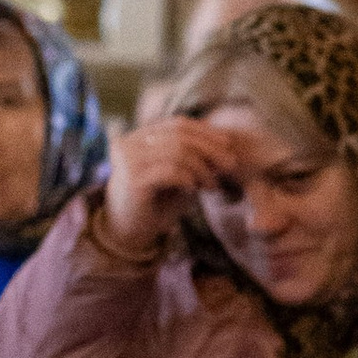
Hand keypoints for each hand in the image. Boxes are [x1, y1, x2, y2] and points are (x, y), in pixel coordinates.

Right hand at [95, 116, 242, 257]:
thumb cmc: (155, 204)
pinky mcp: (132, 179)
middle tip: (230, 164)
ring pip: (177, 152)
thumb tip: (224, 143)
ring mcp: (128, 160)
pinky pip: (171, 171)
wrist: (127, 233)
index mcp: (136, 137)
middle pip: (179, 136)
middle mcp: (128, 144)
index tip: (227, 144)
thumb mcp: (176, 175)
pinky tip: (195, 189)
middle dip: (209, 148)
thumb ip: (193, 158)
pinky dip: (189, 179)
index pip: (176, 124)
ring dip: (202, 168)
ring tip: (213, 184)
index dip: (204, 132)